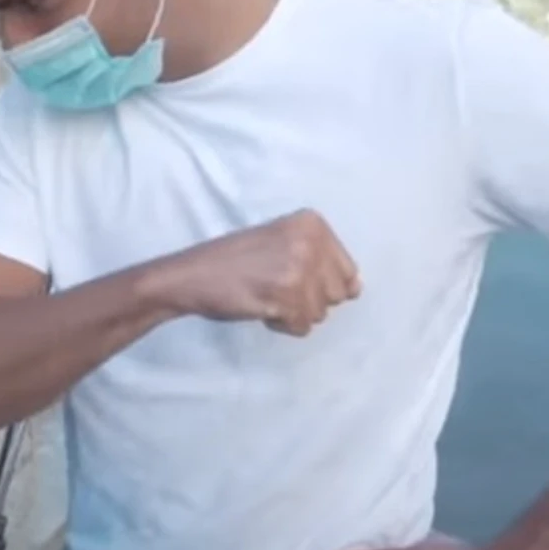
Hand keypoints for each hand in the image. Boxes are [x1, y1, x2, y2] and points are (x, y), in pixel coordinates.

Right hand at [162, 209, 359, 334]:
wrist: (191, 274)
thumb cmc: (234, 259)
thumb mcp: (282, 243)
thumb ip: (321, 260)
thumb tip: (357, 289)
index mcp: (312, 223)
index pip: (348, 271)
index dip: (318, 283)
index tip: (287, 273)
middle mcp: (310, 241)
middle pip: (337, 294)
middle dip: (308, 299)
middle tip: (274, 286)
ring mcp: (298, 268)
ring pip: (320, 312)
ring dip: (294, 312)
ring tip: (266, 295)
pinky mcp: (285, 296)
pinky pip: (303, 326)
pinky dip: (283, 324)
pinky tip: (262, 307)